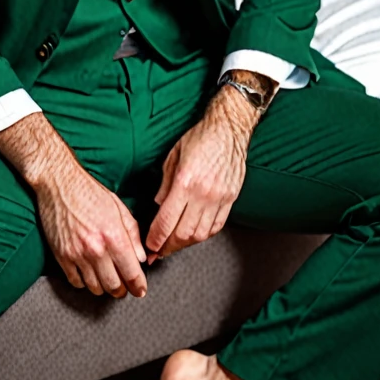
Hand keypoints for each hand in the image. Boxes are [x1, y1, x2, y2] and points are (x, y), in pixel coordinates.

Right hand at [33, 155, 149, 298]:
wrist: (59, 183)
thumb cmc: (89, 191)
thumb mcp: (119, 207)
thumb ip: (133, 234)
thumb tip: (141, 257)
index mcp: (113, 235)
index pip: (131, 272)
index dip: (139, 286)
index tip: (140, 290)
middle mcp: (95, 248)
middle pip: (114, 286)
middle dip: (123, 290)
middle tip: (126, 287)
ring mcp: (77, 255)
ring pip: (95, 288)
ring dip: (104, 288)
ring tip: (108, 281)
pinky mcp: (61, 257)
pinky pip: (76, 282)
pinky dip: (85, 283)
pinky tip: (90, 274)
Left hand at [145, 87, 257, 261]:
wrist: (229, 129)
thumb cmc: (200, 137)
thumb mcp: (173, 156)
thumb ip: (165, 183)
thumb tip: (158, 204)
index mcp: (185, 182)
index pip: (166, 220)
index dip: (155, 238)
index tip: (149, 246)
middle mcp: (203, 194)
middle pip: (182, 233)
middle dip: (167, 247)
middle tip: (158, 251)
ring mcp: (219, 198)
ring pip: (200, 234)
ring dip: (185, 244)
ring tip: (174, 245)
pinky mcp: (231, 199)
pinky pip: (216, 226)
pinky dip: (203, 235)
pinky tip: (194, 235)